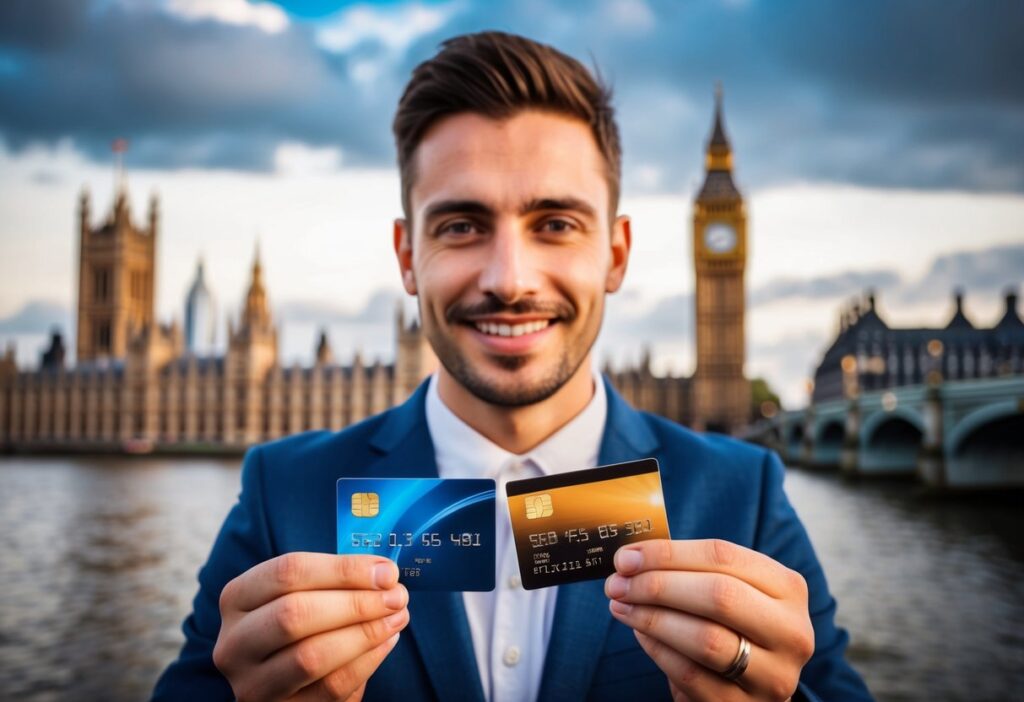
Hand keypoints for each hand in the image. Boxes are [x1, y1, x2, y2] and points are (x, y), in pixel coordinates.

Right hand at [214, 553, 408, 701]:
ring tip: (397, 617)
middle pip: (295, 614)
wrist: (290, 682)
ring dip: (365, 633)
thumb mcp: (304, 595)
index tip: (386, 571)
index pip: (288, 572)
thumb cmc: (303, 625)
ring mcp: (252, 684)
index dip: (343, 569)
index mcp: (237, 598)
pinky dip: (366, 662)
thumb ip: (335, 581)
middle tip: (397, 596)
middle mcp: (235, 643)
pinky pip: (330, 687)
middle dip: (356, 603)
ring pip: (311, 656)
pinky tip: (387, 643)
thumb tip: (384, 573)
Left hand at [604, 539, 813, 701]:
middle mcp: (790, 631)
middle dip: (658, 585)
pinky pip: (691, 674)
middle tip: (618, 583)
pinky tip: (640, 635)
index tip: (626, 557)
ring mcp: (772, 675)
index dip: (668, 553)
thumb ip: (691, 570)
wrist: (754, 686)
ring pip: (705, 638)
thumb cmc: (733, 625)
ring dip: (652, 618)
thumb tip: (632, 558)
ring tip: (621, 606)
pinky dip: (658, 650)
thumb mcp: (730, 590)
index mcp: (788, 587)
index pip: (723, 556)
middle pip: (718, 595)